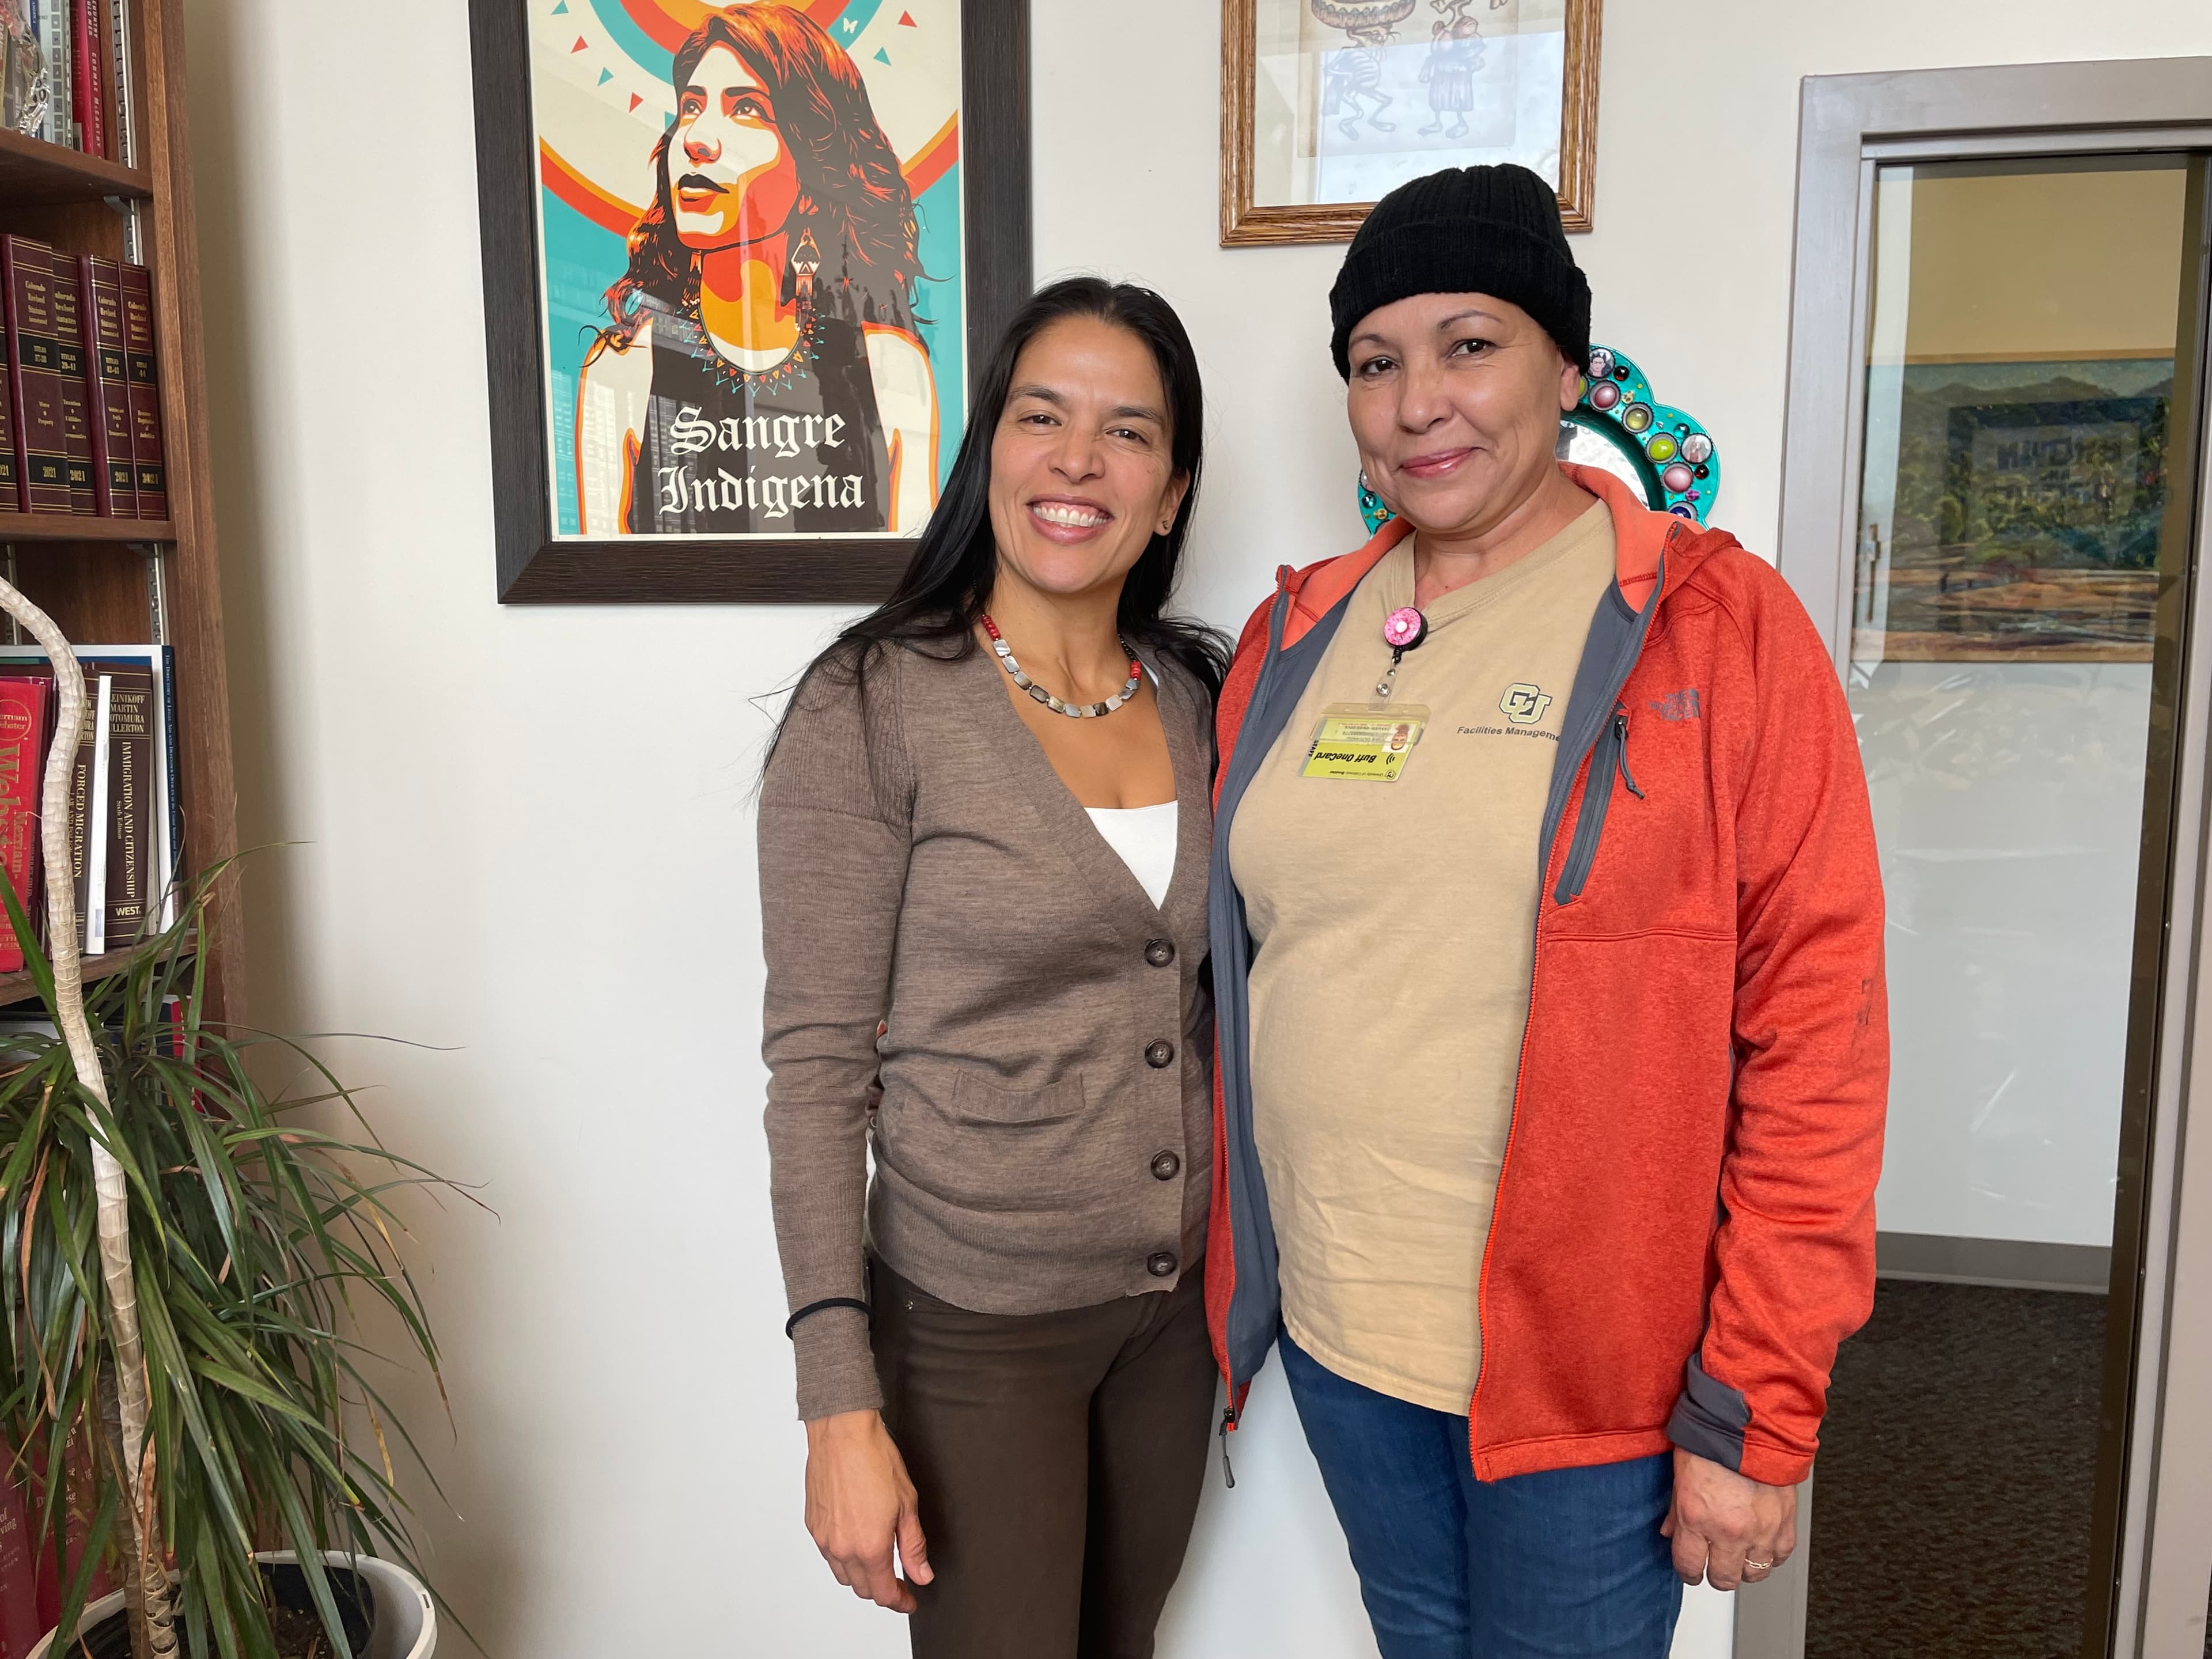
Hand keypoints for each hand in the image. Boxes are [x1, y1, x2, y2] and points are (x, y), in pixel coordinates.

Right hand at [803, 1410, 932, 1611]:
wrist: (842, 1433)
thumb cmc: (874, 1459)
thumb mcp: (907, 1504)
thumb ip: (913, 1546)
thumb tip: (921, 1574)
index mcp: (870, 1546)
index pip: (883, 1592)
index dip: (899, 1601)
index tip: (909, 1600)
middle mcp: (842, 1548)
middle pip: (862, 1588)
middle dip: (882, 1590)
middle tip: (898, 1581)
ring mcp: (824, 1538)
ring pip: (843, 1575)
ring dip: (861, 1576)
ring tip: (878, 1562)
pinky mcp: (812, 1525)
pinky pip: (829, 1554)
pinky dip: (844, 1558)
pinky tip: (857, 1542)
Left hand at [1660, 1448, 1796, 1590]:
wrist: (1751, 1424)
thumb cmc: (1713, 1441)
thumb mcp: (1681, 1474)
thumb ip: (1676, 1510)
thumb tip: (1671, 1533)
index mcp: (1697, 1517)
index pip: (1689, 1566)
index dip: (1688, 1572)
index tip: (1690, 1569)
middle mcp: (1729, 1529)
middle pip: (1723, 1579)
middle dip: (1716, 1574)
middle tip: (1715, 1563)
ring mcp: (1760, 1530)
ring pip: (1753, 1574)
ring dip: (1744, 1567)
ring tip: (1739, 1553)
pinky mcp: (1785, 1524)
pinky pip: (1779, 1557)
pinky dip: (1770, 1555)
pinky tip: (1761, 1543)